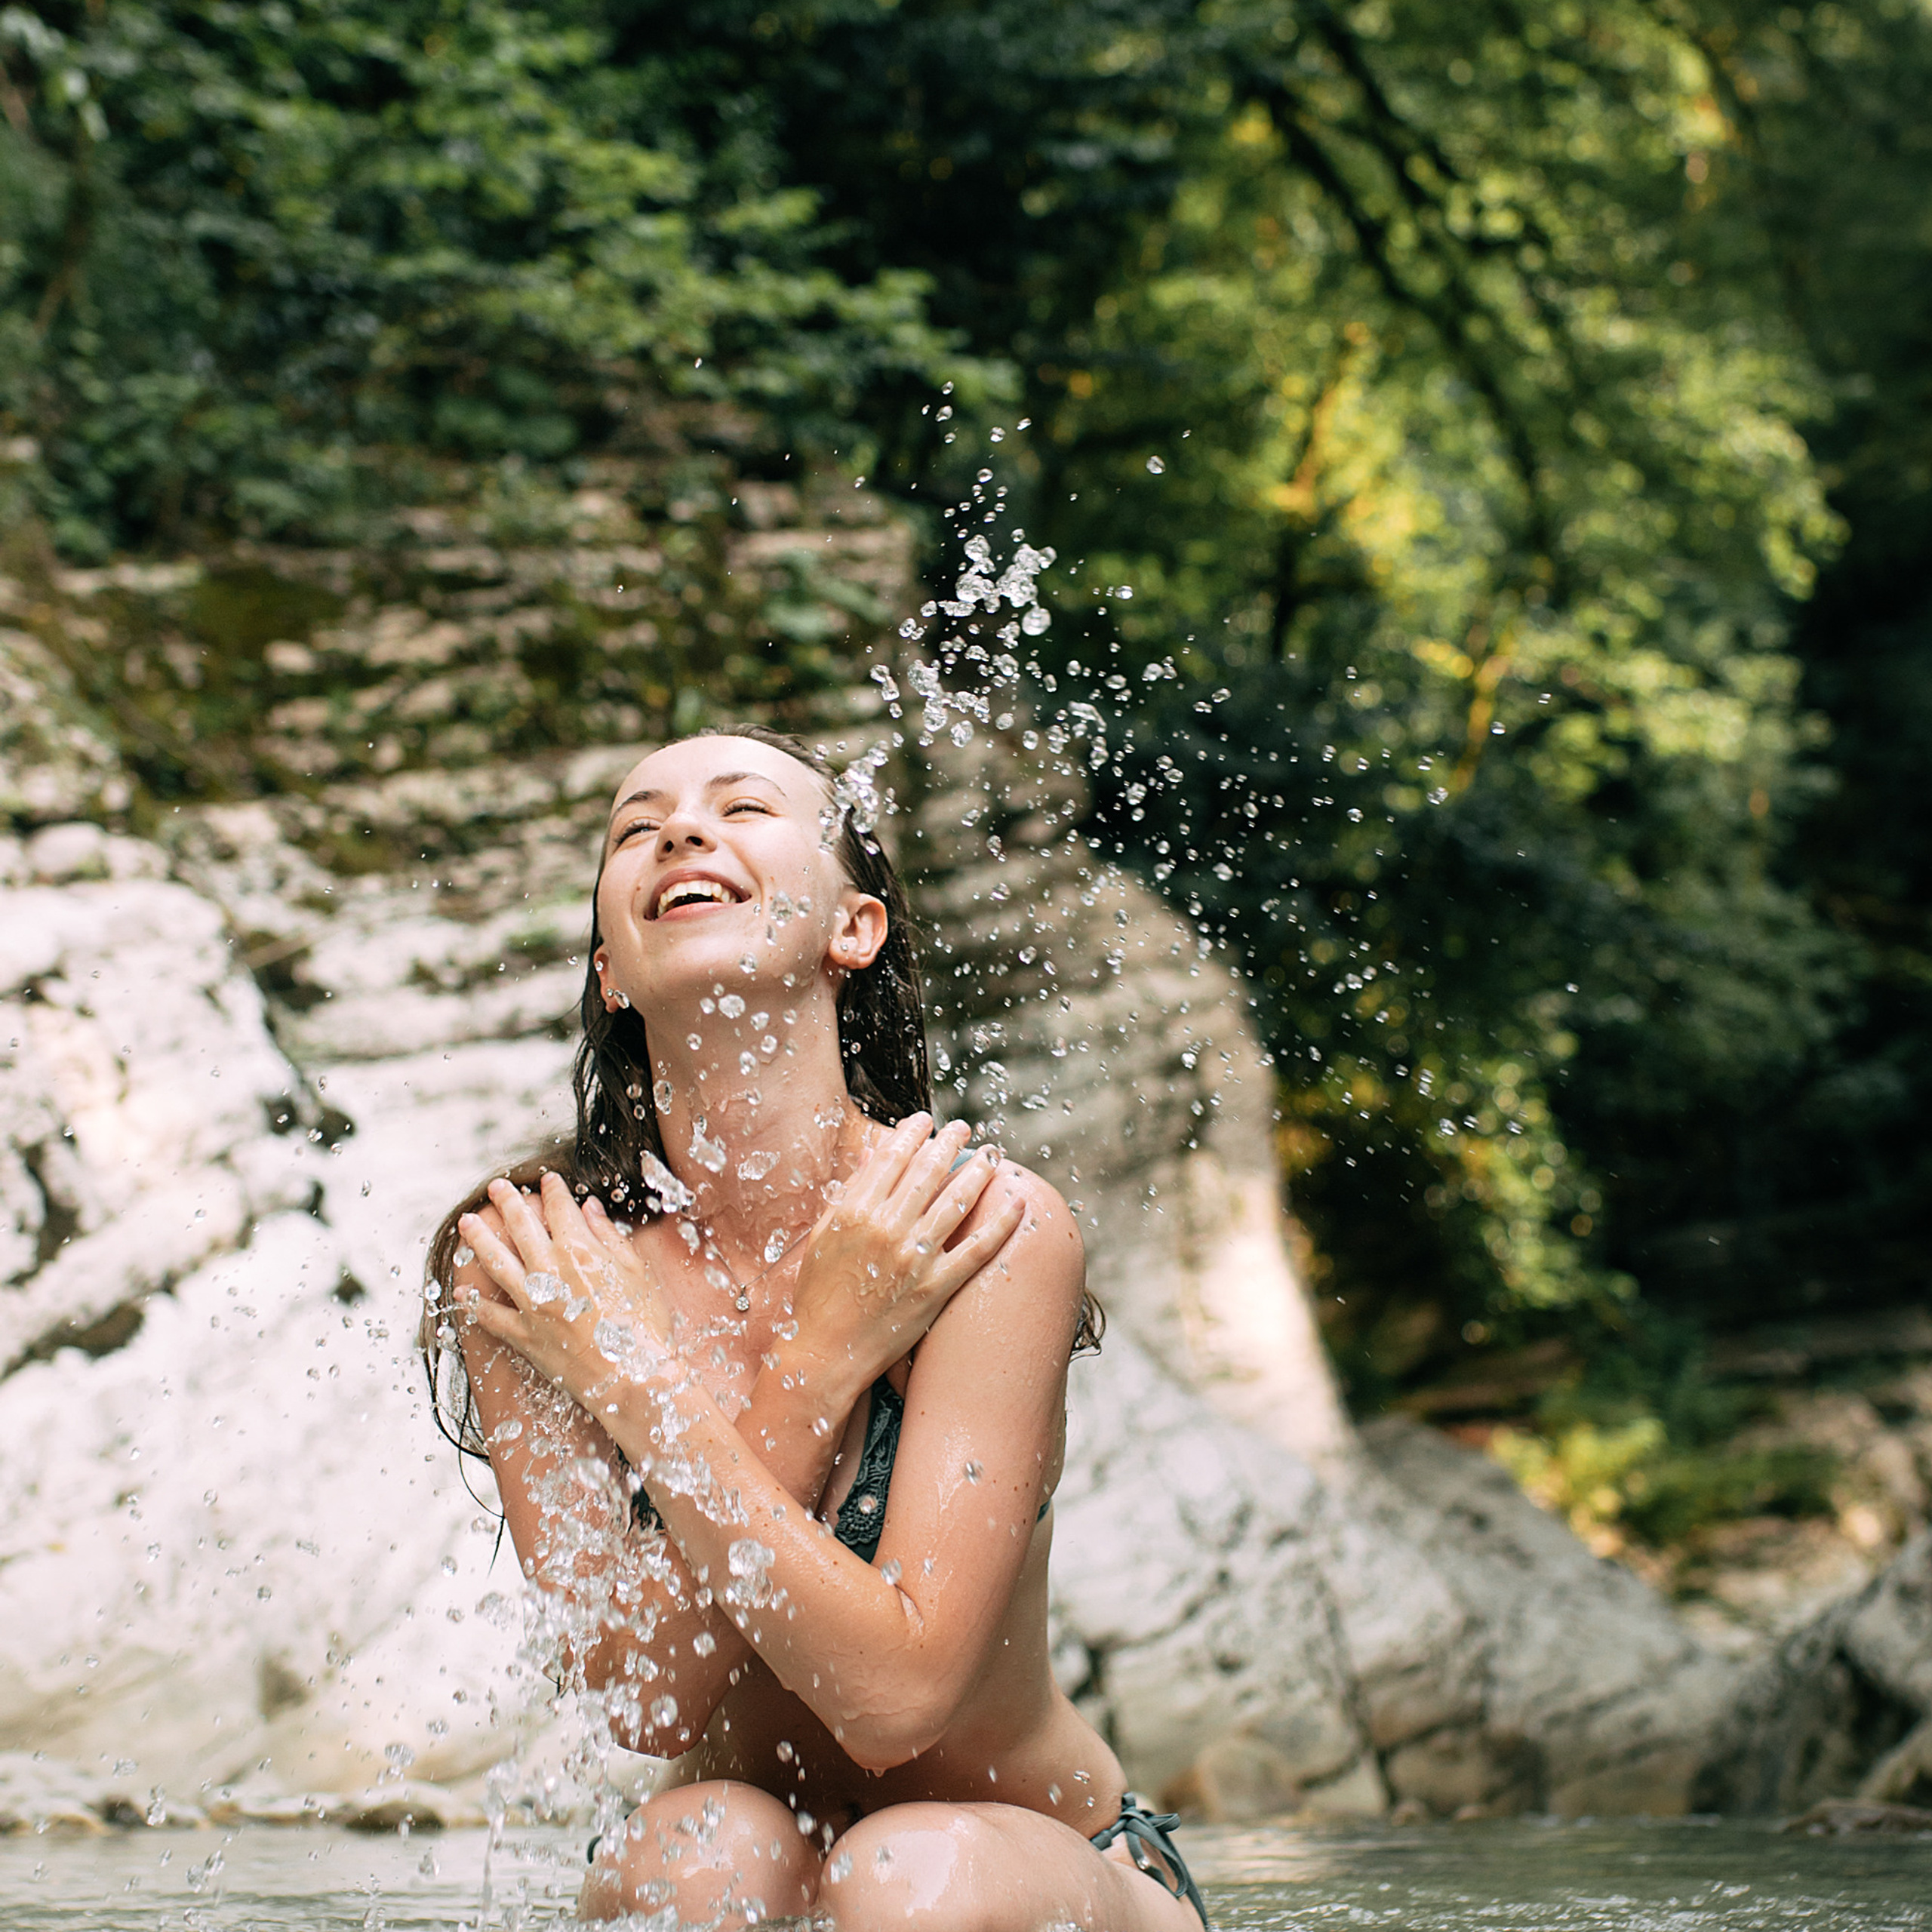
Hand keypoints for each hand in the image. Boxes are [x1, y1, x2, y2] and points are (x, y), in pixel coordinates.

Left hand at [457, 1172, 671, 1406]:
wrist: (632, 1378)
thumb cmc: (643, 1326)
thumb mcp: (637, 1273)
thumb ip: (609, 1237)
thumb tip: (591, 1209)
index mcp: (581, 1251)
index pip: (560, 1209)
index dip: (553, 1191)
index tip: (547, 1181)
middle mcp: (550, 1271)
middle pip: (520, 1227)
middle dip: (507, 1202)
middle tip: (496, 1187)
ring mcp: (532, 1303)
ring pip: (496, 1263)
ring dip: (479, 1240)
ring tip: (467, 1224)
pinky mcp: (523, 1334)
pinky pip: (490, 1316)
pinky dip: (474, 1305)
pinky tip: (463, 1293)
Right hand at [789, 1114, 1025, 1391]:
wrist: (826, 1351)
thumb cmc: (820, 1292)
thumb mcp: (825, 1235)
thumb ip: (850, 1192)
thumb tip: (873, 1151)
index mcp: (855, 1211)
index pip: (892, 1157)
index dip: (913, 1132)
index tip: (927, 1120)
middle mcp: (886, 1229)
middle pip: (928, 1171)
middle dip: (950, 1142)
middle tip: (965, 1128)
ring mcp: (914, 1258)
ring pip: (957, 1201)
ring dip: (980, 1171)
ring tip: (992, 1156)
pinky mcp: (936, 1287)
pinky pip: (977, 1248)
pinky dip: (1001, 1223)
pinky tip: (1017, 1201)